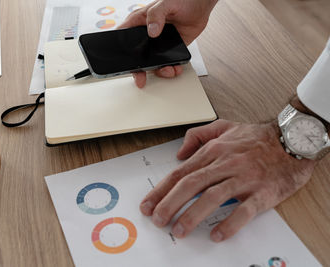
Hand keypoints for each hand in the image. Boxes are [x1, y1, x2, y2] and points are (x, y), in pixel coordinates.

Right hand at [118, 0, 217, 87]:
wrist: (201, 5)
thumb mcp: (165, 3)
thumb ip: (156, 15)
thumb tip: (152, 31)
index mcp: (139, 22)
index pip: (123, 38)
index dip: (120, 51)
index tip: (124, 63)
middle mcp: (146, 35)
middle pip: (136, 57)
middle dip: (138, 71)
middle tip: (141, 78)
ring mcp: (158, 44)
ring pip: (152, 63)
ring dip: (159, 70)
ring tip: (167, 70)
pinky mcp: (170, 49)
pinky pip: (167, 63)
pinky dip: (171, 68)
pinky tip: (176, 68)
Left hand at [139, 119, 315, 241]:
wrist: (294, 139)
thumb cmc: (258, 137)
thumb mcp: (224, 126)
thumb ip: (198, 135)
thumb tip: (179, 152)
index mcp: (214, 151)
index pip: (180, 173)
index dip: (161, 190)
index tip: (148, 204)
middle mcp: (225, 164)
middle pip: (191, 185)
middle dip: (170, 203)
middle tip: (157, 220)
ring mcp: (244, 178)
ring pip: (212, 197)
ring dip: (193, 215)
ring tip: (179, 230)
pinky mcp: (263, 192)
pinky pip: (244, 210)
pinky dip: (230, 223)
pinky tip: (217, 235)